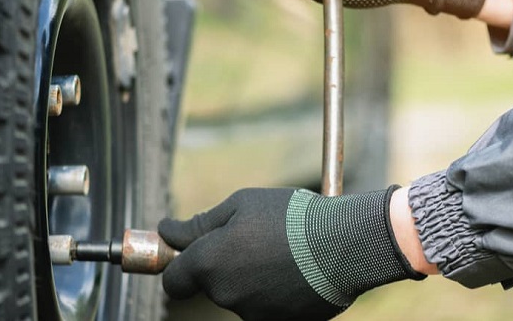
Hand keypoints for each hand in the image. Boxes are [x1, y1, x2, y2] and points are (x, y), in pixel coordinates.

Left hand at [159, 187, 423, 320]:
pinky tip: (297, 270)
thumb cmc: (292, 217)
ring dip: (253, 276)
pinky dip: (275, 291)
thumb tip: (166, 231)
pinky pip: (267, 305)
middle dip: (225, 263)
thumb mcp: (242, 204)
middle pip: (211, 284)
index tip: (189, 252)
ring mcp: (252, 314)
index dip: (179, 266)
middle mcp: (225, 294)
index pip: (173, 280)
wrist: (346, 244)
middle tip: (257, 237)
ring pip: (241, 294)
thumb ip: (200, 223)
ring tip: (285, 250)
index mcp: (210, 262)